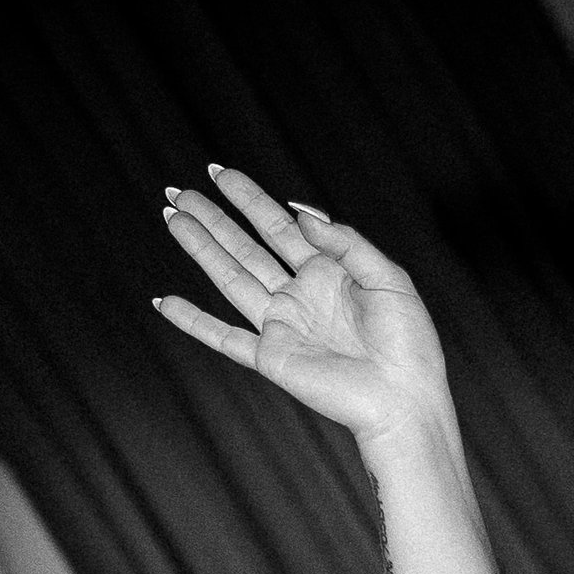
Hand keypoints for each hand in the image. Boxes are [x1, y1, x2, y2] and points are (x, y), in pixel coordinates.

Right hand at [155, 165, 450, 450]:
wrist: (405, 401)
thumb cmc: (409, 344)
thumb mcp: (388, 279)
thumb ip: (346, 243)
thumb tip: (300, 212)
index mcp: (329, 273)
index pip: (280, 227)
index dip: (249, 198)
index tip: (218, 172)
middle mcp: (300, 295)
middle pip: (246, 248)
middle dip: (213, 218)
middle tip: (179, 191)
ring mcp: (283, 326)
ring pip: (230, 279)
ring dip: (199, 249)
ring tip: (171, 217)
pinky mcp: (272, 358)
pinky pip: (224, 337)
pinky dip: (193, 321)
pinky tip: (164, 301)